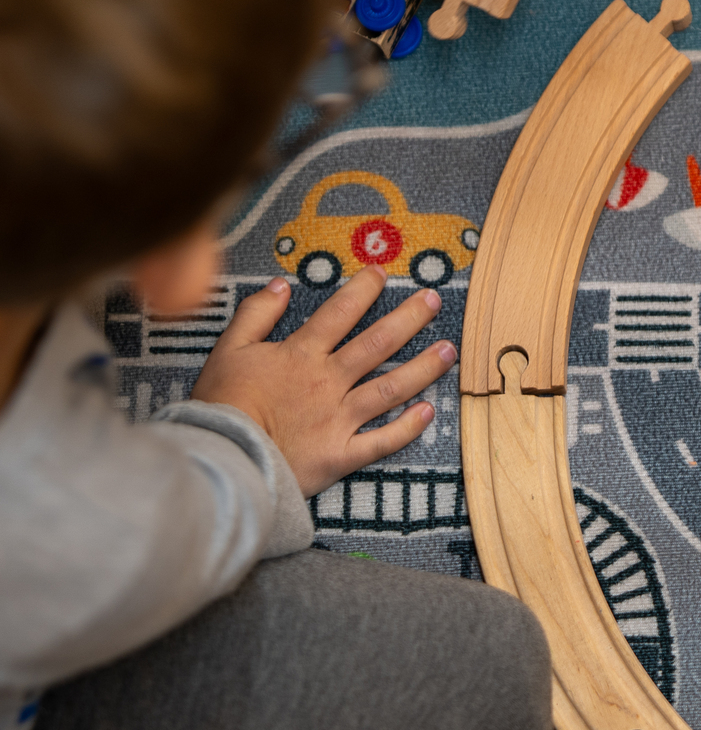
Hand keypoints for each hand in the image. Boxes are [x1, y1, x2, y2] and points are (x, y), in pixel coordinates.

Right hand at [191, 269, 455, 494]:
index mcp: (301, 355)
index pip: (340, 313)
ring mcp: (339, 419)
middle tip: (434, 299)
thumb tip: (281, 284)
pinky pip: (382, 441)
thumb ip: (255, 314)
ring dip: (423, 368)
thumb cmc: (221, 404)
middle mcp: (328, 382)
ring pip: (390, 388)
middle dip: (409, 318)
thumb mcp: (228, 349)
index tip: (383, 273)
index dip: (363, 290)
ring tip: (449, 350)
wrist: (222, 456)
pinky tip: (430, 412)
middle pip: (378, 344)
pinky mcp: (341, 454)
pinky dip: (408, 428)